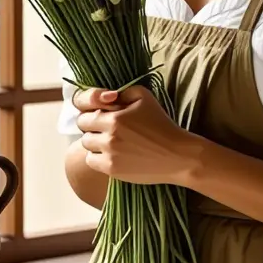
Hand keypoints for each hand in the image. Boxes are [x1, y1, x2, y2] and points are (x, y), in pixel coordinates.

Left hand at [77, 85, 195, 184]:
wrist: (178, 155)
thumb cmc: (162, 124)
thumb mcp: (144, 97)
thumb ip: (122, 92)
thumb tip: (105, 96)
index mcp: (115, 118)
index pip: (85, 115)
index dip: (92, 114)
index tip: (102, 117)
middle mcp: (109, 137)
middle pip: (84, 131)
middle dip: (92, 128)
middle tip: (105, 129)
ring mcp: (110, 155)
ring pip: (87, 147)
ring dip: (95, 143)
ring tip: (110, 142)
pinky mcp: (113, 170)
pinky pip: (91, 162)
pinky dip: (98, 158)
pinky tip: (111, 154)